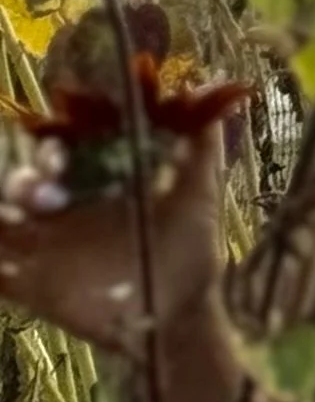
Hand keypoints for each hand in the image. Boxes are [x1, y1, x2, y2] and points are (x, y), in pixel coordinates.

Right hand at [0, 124, 228, 355]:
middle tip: (47, 195)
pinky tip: (6, 263)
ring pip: (5, 220)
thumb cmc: (192, 250)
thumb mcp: (200, 195)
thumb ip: (198, 145)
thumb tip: (206, 85)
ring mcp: (46, 245)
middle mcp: (65, 206)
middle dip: (26, 182)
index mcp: (97, 179)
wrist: (182, 315)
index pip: (61, 151)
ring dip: (2, 213)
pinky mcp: (34, 285)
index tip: (60, 154)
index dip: (53, 147)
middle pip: (26, 182)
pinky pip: (1, 271)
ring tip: (17, 221)